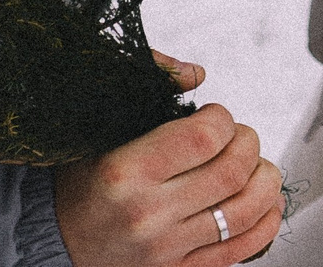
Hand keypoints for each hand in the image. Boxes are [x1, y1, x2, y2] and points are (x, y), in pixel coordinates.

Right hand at [53, 90, 283, 266]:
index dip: (223, 118)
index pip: (204, 137)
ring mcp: (167, 249)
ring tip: (256, 166)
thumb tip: (197, 73)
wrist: (55, 240)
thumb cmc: (81, 181)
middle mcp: (148, 214)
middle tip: (238, 136)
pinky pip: (242, 249)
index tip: (214, 115)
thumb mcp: (99, 127)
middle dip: (248, 142)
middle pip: (233, 171)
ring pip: (247, 211)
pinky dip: (266, 221)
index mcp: (126, 171)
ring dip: (265, 179)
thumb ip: (147, 89)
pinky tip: (265, 201)